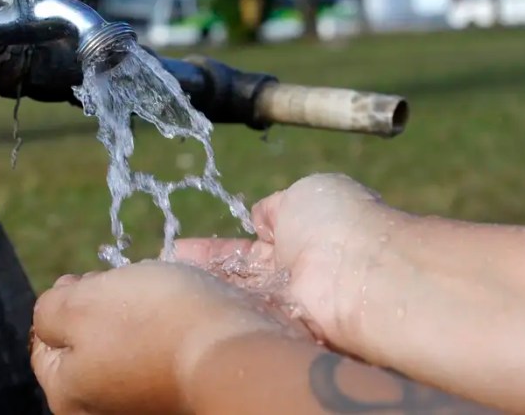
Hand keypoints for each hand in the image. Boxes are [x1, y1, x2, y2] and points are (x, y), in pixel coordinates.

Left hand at [30, 260, 305, 414]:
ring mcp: (144, 404)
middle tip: (126, 284)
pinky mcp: (180, 394)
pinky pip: (163, 353)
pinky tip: (183, 314)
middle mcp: (104, 410)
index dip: (63, 300)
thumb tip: (51, 313)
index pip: (45, 343)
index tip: (88, 277)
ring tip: (160, 295)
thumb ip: (48, 309)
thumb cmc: (153, 323)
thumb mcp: (79, 304)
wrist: (236, 351)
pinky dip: (169, 330)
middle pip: (88, 344)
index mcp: (68, 395)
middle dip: (103, 307)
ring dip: (139, 315)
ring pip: (128, 345)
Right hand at [174, 173, 408, 355]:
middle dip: (203, 271)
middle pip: (238, 275)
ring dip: (204, 290)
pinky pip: (243, 318)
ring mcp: (287, 303)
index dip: (217, 248)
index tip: (182, 247)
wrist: (360, 272)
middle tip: (166, 268)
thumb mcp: (304, 194)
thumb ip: (277, 206)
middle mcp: (294, 273)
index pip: (250, 244)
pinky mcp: (282, 330)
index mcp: (302, 234)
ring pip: (237, 296)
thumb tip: (260, 215)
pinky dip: (216, 310)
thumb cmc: (338, 223)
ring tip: (164, 285)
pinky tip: (182, 305)